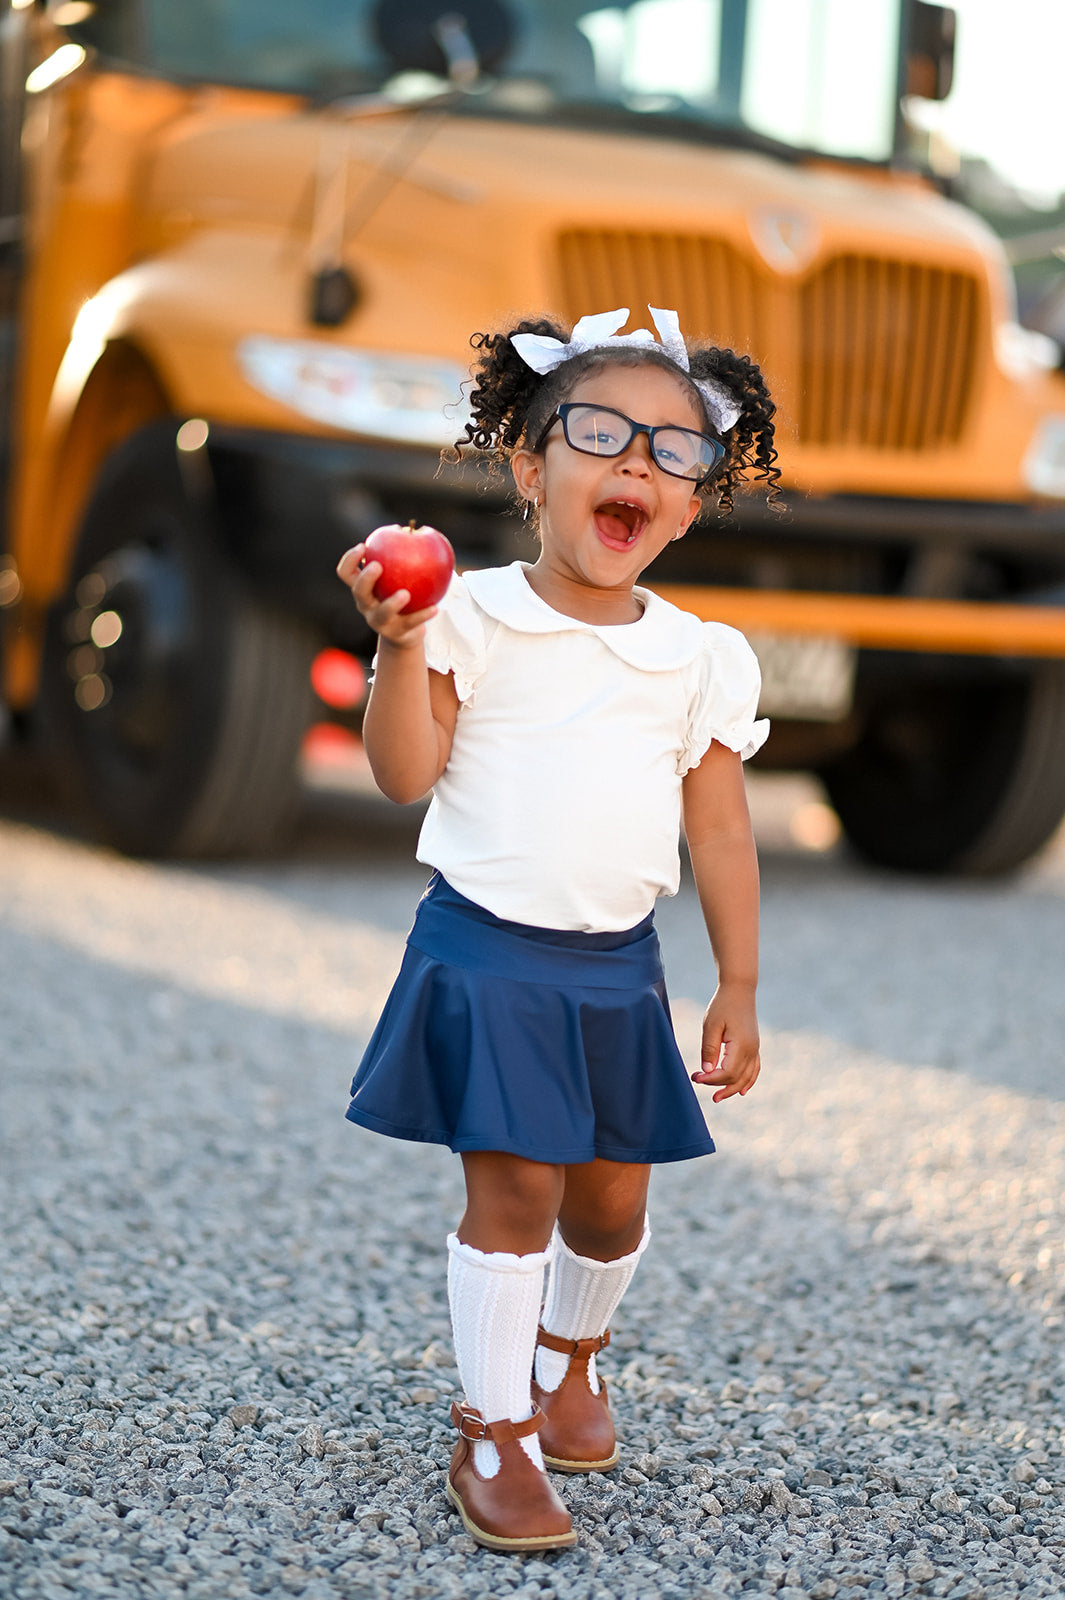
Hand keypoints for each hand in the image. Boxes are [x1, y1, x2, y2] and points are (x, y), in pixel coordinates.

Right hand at [336, 543, 437, 648]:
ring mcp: (379, 622)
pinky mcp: (397, 634)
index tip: (363, 546)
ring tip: (405, 593)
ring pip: (382, 613)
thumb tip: (414, 528)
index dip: (350, 559)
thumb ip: (401, 555)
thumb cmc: (401, 594)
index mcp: (362, 588)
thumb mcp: (397, 577)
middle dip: (366, 578)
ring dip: (392, 603)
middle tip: (378, 566)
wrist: (406, 632)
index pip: (346, 573)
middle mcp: (366, 605)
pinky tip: (435, 608)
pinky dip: (422, 615)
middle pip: (358, 592)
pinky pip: (411, 623)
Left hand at [690, 983, 760, 1101]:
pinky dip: (748, 1081)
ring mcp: (755, 1049)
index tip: (695, 1077)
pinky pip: (754, 1069)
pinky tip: (741, 1091)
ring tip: (717, 1097)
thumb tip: (708, 1072)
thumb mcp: (711, 1025)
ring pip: (746, 1077)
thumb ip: (709, 1049)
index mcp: (741, 1046)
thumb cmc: (723, 1005)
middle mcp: (752, 1050)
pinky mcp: (754, 1046)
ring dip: (732, 1089)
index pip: (727, 1073)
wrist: (740, 990)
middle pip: (736, 1078)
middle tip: (698, 1083)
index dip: (711, 1079)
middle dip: (717, 1085)